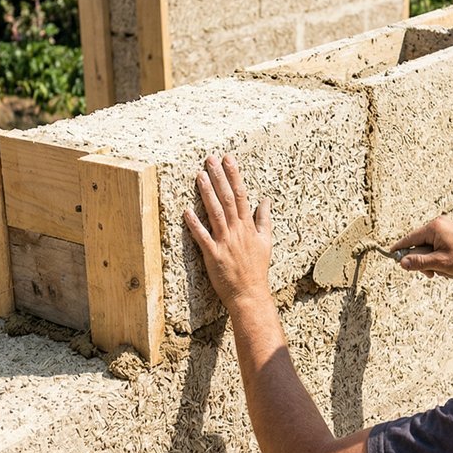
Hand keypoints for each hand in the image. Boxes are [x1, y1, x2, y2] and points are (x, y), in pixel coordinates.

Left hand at [184, 155, 273, 313]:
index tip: (228, 159)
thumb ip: (264, 219)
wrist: (250, 294)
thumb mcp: (266, 242)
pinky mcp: (214, 255)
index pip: (242, 195)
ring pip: (216, 213)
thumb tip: (266, 200)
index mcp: (248, 226)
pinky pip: (202, 237)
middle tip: (210, 159)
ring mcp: (225, 242)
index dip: (234, 175)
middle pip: (228, 199)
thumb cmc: (257, 269)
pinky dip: (194, 223)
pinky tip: (186, 210)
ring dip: (207, 193)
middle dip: (219, 177)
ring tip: (200, 175)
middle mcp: (237, 231)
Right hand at [390, 215, 452, 278]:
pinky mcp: (450, 234)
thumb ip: (419, 263)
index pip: (410, 238)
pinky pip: (437, 247)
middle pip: (419, 245)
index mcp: (434, 227)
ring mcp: (445, 228)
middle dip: (423, 261)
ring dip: (433, 262)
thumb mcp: (440, 263)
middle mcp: (438, 224)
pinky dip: (439, 258)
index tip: (390, 254)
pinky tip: (449, 266)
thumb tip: (402, 263)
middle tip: (431, 274)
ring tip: (445, 271)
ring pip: (428, 248)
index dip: (400, 248)